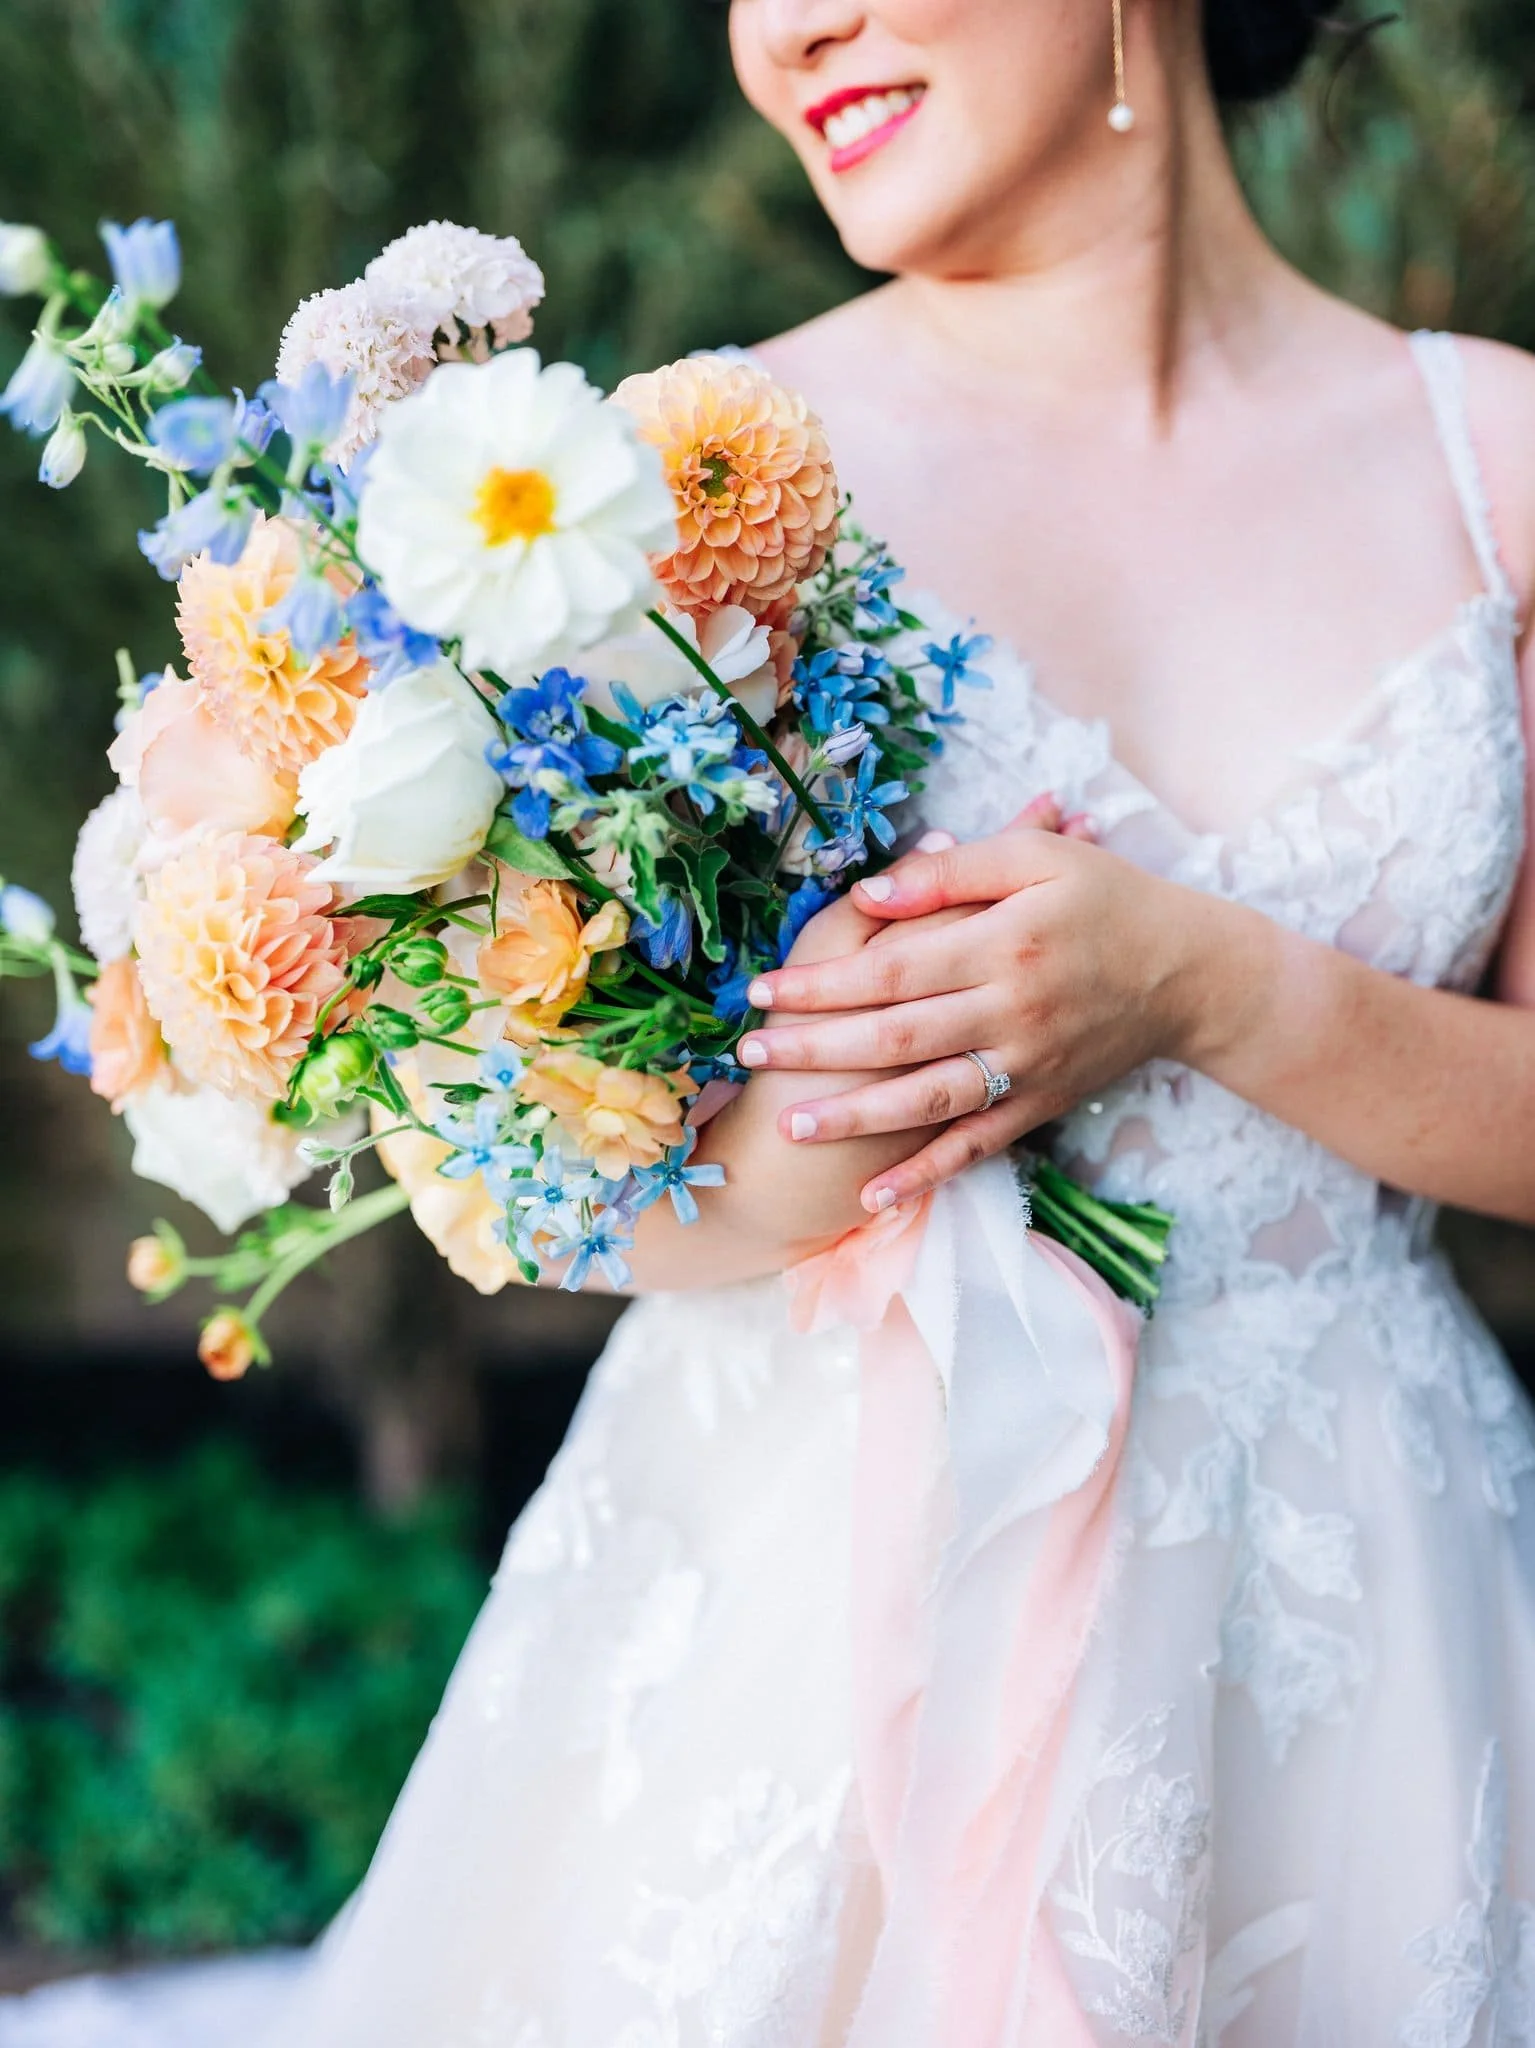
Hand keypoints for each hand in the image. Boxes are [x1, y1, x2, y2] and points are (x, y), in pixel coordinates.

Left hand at [740, 803, 1219, 1210]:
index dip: (823, 983)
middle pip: (896, 1036)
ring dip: (857, 1118)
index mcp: (1003, 943)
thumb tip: (870, 892)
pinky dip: (927, 1173)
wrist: (1191, 972)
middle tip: (749, 1055)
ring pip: (929, 1099)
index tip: (762, 990)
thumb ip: (953, 873)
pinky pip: (979, 1147)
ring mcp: (1028, 1066)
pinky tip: (874, 1197)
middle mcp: (1012, 1011)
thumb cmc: (1106, 899)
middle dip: (817, 1049)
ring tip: (792, 1127)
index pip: (892, 969)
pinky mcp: (1043, 1104)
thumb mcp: (1037, 859)